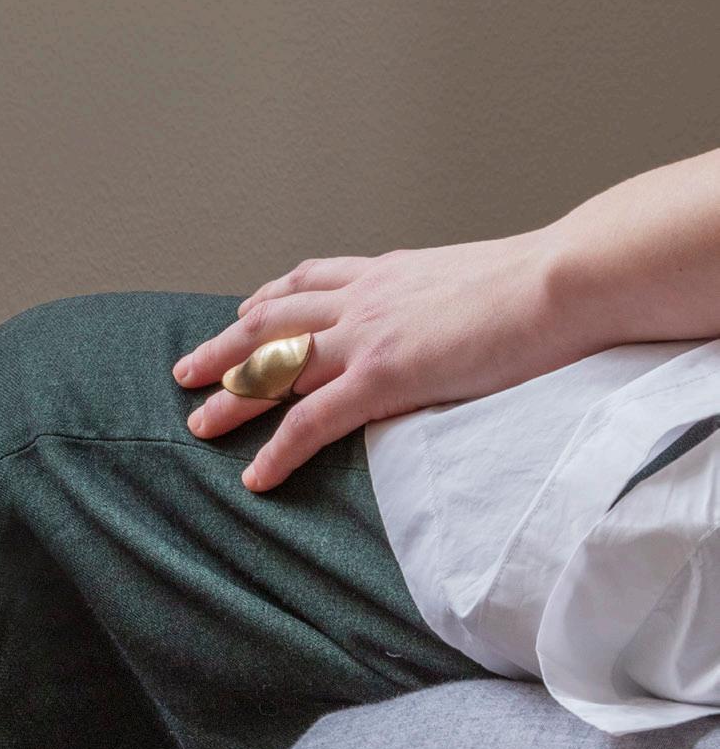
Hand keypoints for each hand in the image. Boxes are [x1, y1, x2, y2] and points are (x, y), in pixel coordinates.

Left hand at [172, 232, 563, 491]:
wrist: (561, 280)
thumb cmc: (544, 281)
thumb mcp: (478, 278)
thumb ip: (450, 299)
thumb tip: (462, 313)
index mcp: (388, 273)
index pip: (309, 282)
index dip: (269, 300)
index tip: (243, 313)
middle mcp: (364, 298)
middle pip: (270, 321)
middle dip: (225, 347)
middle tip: (186, 369)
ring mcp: (367, 337)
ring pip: (273, 367)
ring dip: (231, 396)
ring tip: (196, 422)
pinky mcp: (382, 378)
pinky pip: (310, 421)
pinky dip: (276, 449)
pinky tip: (255, 475)